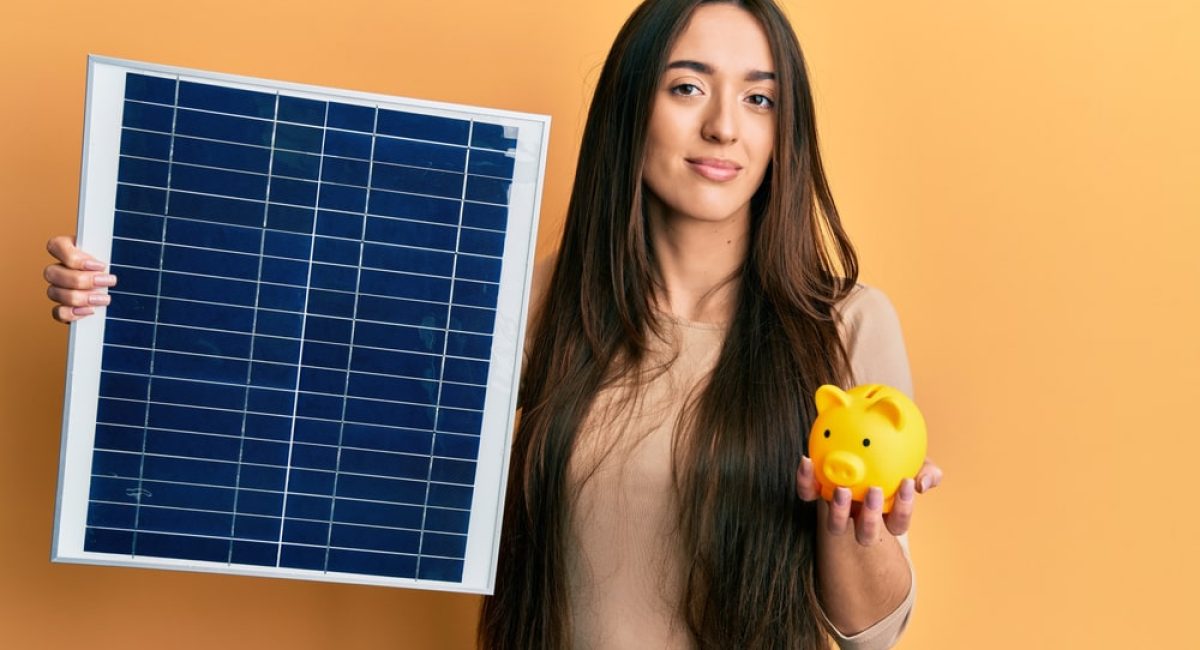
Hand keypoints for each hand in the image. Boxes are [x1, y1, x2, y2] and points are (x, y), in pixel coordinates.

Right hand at [44, 235, 116, 322]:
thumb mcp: (114, 254)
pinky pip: (58, 312)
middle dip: (81, 279)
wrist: (124, 288)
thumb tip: (107, 261)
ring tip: (103, 298)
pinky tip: (90, 310)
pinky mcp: (63, 307)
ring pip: (54, 292)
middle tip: (106, 281)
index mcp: (67, 249)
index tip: (100, 265)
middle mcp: (58, 269)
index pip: (56, 246)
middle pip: (52, 272)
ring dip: (80, 297)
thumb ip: (107, 252)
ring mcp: (57, 288)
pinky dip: (72, 313)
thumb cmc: (117, 265)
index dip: (73, 257)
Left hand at [797, 456, 942, 545]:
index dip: (904, 509)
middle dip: (870, 518)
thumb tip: (922, 484)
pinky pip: (808, 492)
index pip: (899, 524)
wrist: (866, 438)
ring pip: (835, 526)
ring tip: (842, 489)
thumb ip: (927, 471)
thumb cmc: (896, 457)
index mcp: (888, 513)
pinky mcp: (817, 492)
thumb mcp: (917, 462)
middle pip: (865, 535)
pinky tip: (808, 460)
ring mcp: (839, 508)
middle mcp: (862, 516)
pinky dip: (805, 480)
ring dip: (838, 511)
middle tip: (874, 490)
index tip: (907, 483)